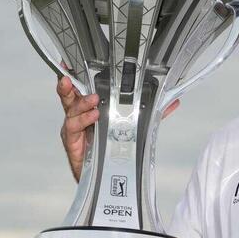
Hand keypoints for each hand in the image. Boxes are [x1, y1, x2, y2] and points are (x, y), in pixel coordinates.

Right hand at [57, 76, 179, 181]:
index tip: (69, 65)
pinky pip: (74, 128)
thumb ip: (150, 114)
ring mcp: (74, 127)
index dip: (74, 76)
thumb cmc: (110, 145)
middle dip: (67, 86)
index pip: (82, 88)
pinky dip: (83, 120)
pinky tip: (93, 116)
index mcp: (90, 107)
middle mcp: (79, 114)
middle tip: (69, 79)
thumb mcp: (132, 126)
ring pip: (71, 111)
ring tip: (94, 101)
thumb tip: (171, 104)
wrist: (102, 172)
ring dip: (82, 104)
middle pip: (69, 96)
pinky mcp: (72, 141)